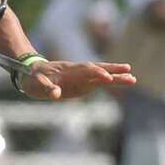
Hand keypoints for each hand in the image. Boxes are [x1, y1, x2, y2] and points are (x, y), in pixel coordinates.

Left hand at [19, 59, 135, 100]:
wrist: (32, 73)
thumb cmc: (33, 78)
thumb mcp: (35, 84)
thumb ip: (46, 88)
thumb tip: (56, 94)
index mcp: (67, 70)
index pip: (84, 70)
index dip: (95, 73)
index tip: (106, 78)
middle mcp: (77, 71)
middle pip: (97, 69)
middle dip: (112, 71)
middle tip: (129, 73)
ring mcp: (81, 77)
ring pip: (101, 75)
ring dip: (116, 76)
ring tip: (133, 78)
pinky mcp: (82, 83)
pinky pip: (99, 81)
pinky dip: (111, 80)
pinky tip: (124, 80)